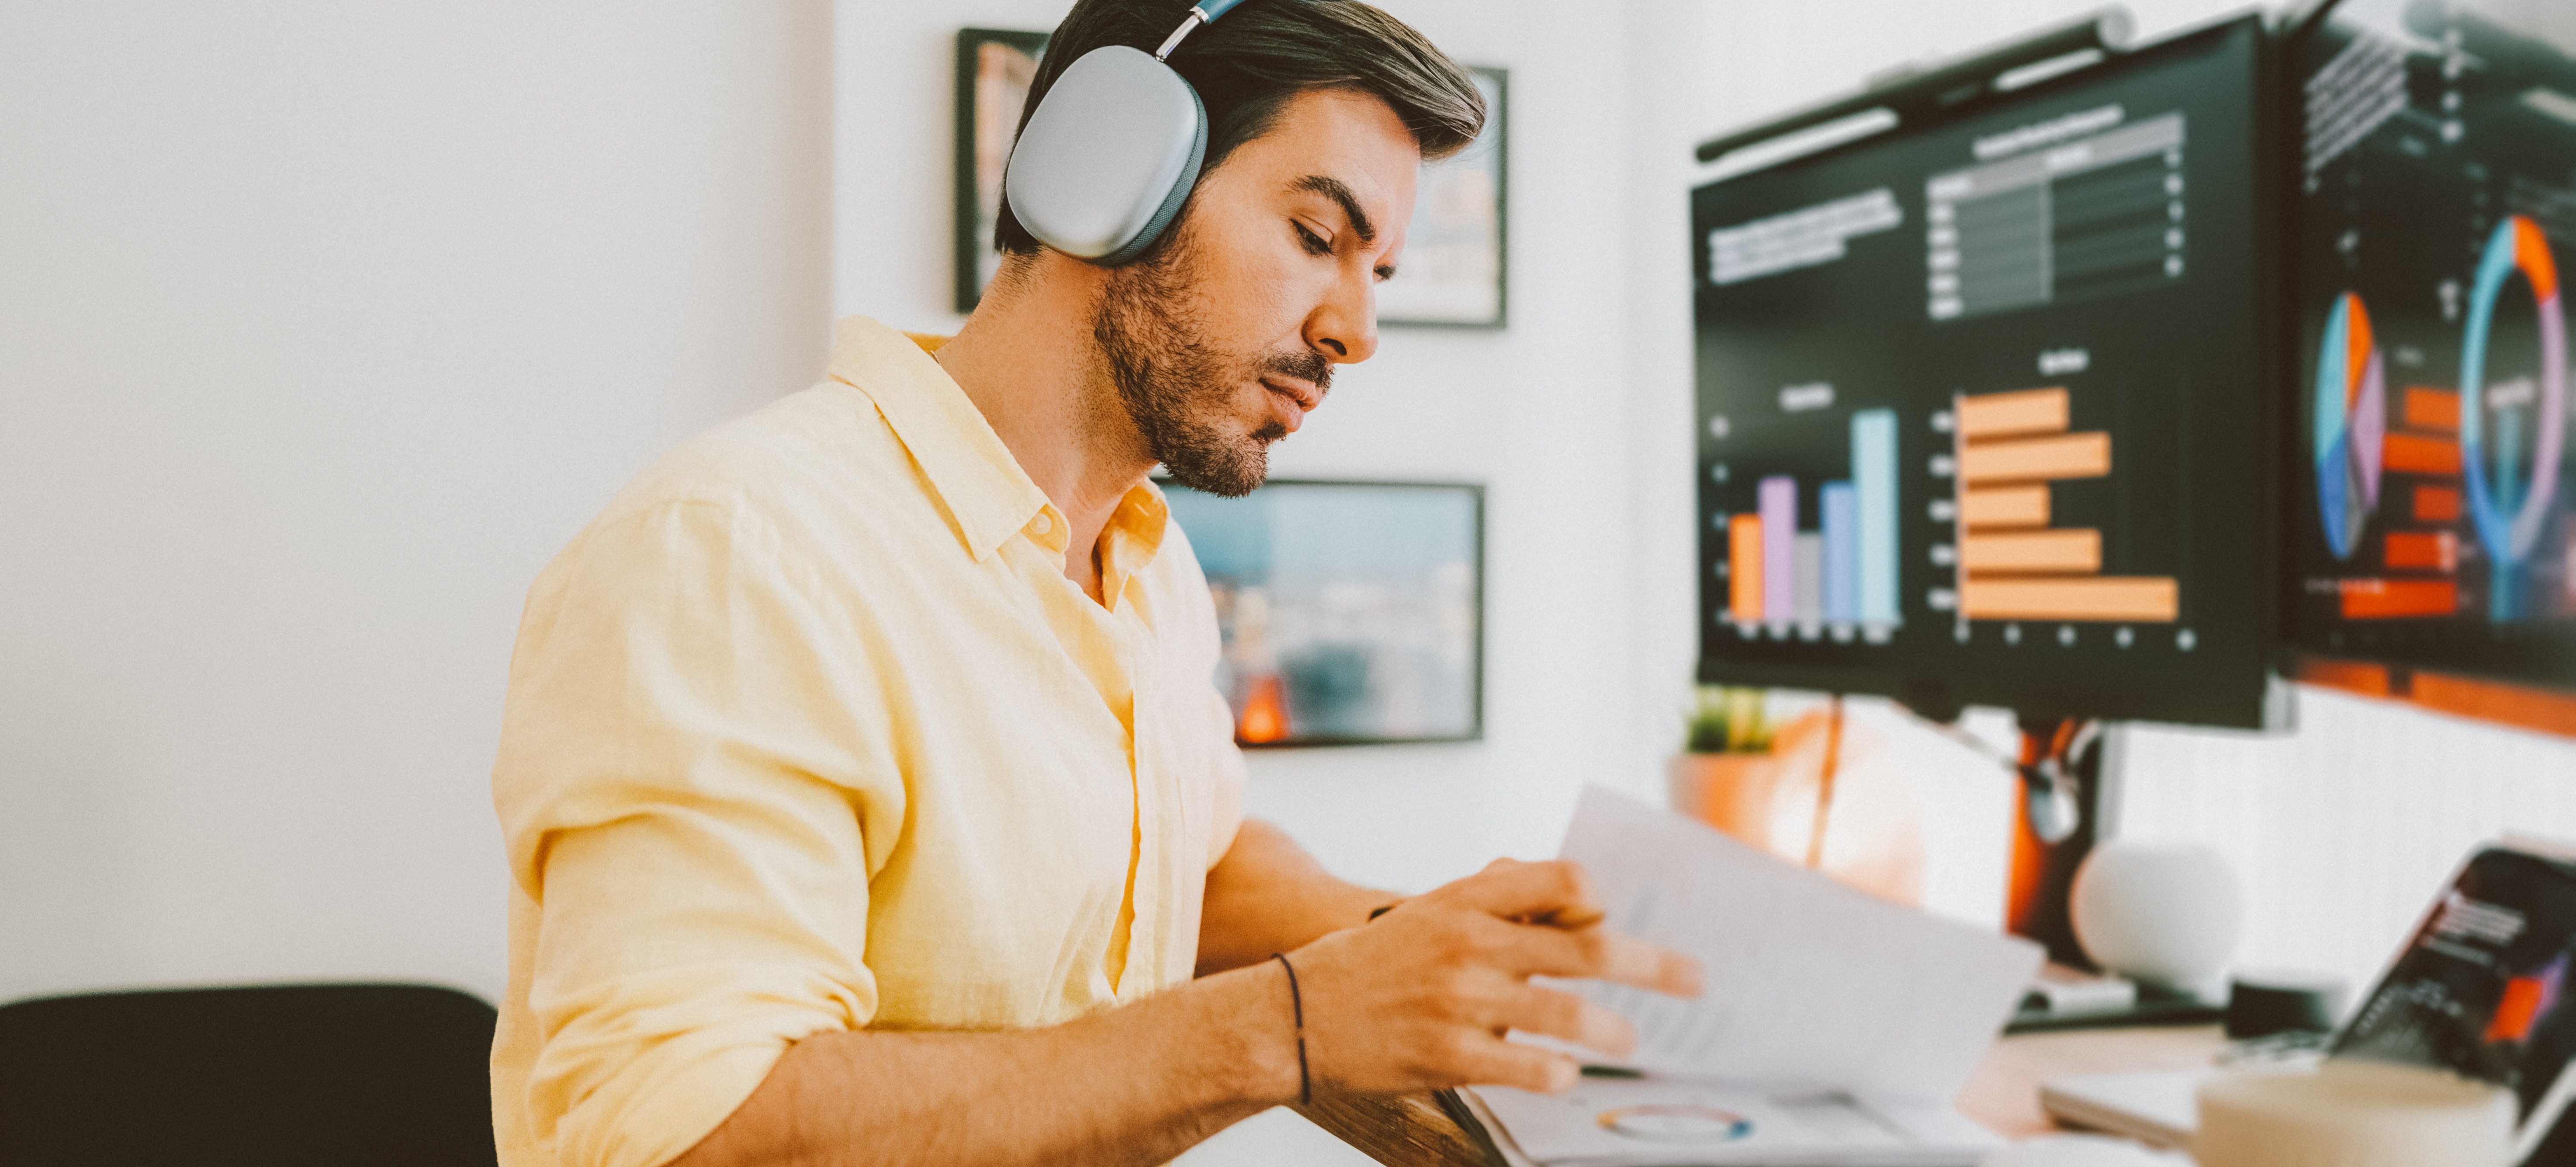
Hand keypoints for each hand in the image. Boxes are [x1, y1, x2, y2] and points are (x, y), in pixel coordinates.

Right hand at [1278, 858, 1700, 1097]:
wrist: (1296, 1015)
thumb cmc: (1375, 963)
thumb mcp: (1432, 913)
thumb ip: (1498, 900)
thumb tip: (1577, 902)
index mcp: (1466, 899)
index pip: (1562, 880)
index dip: (1599, 901)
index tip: (1613, 922)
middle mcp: (1469, 943)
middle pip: (1586, 948)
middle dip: (1653, 966)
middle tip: (1694, 980)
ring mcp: (1461, 1001)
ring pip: (1568, 1013)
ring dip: (1614, 1031)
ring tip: (1632, 1042)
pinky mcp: (1449, 1055)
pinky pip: (1531, 1066)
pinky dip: (1560, 1072)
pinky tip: (1565, 1074)